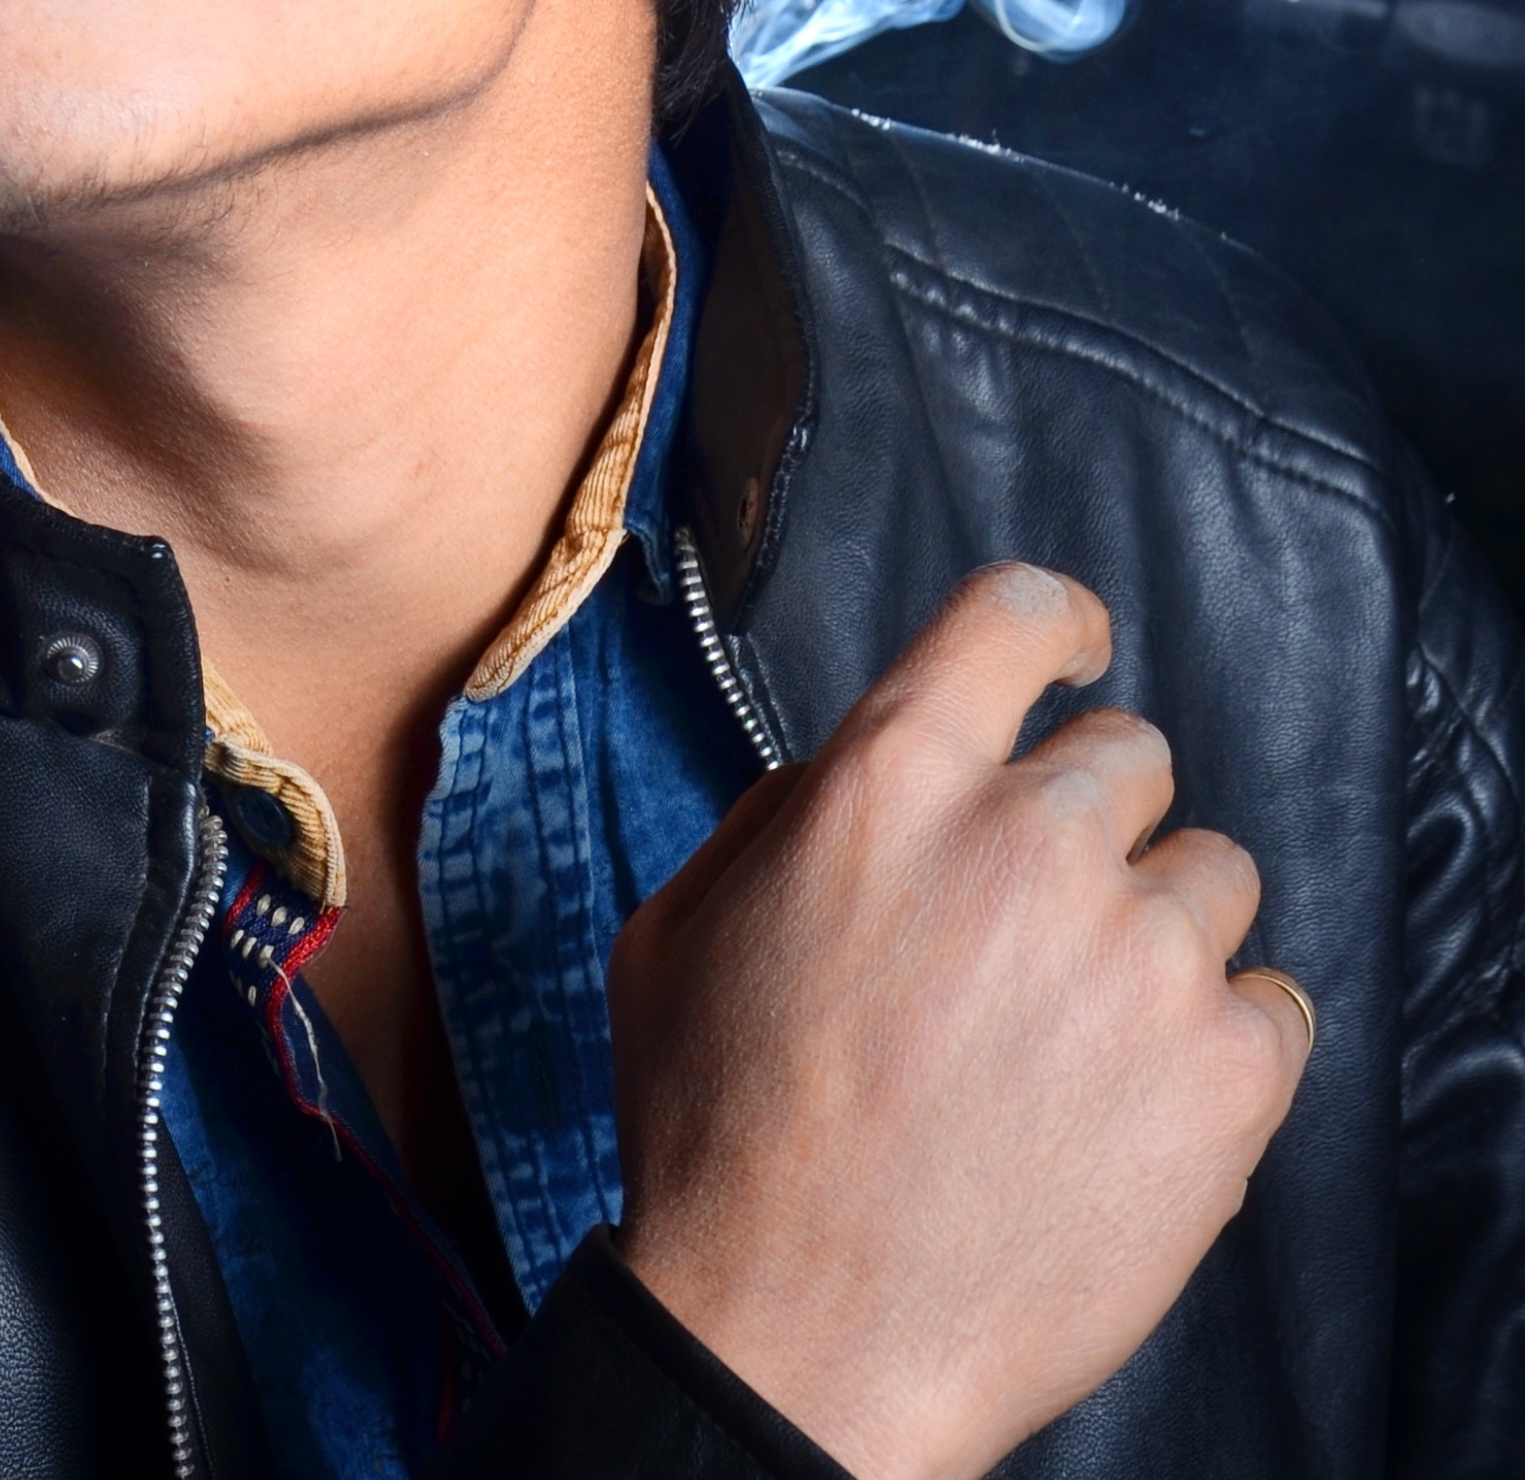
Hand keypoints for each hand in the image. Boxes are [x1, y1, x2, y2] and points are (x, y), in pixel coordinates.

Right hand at [609, 563, 1310, 1479]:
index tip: (1073, 651)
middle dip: (1086, 824)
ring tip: (1081, 1031)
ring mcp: (1139, 956)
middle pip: (1128, 755)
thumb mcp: (682, 927)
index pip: (1012, 618)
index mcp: (891, 782)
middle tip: (1033, 926)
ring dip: (1157, 930)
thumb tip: (864, 769)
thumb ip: (781, 815)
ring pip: (1213, 873)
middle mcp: (1027, 840)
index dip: (1054, 626)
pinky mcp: (1225, 1075)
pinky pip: (1275, 1002)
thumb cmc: (724, 1135)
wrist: (800, 1338)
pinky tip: (1134, 1102)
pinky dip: (1219, 1044)